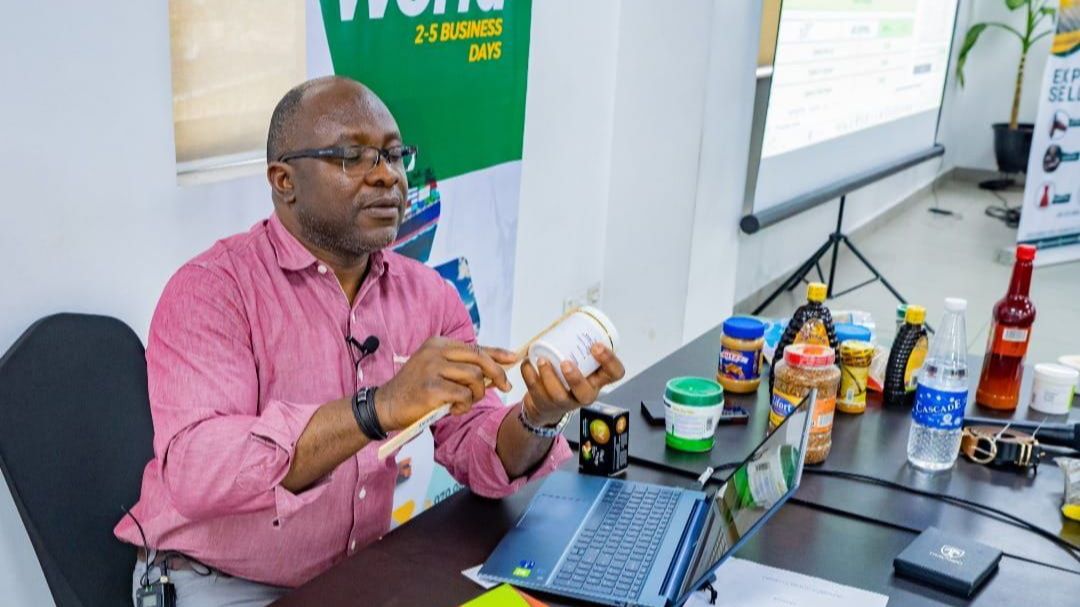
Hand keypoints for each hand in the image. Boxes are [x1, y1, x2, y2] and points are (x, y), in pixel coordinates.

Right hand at [374, 336, 516, 432]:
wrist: (386, 405)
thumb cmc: (416, 390)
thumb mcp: (438, 371)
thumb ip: (462, 368)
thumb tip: (496, 371)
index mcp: (439, 344)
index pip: (475, 346)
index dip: (497, 353)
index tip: (513, 358)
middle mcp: (436, 351)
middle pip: (480, 358)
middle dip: (497, 373)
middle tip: (505, 387)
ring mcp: (432, 368)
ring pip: (474, 377)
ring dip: (476, 394)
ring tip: (463, 403)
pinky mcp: (431, 388)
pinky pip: (463, 395)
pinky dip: (463, 406)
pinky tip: (452, 409)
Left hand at [521, 343, 625, 426]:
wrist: (549, 403)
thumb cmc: (568, 377)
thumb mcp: (581, 361)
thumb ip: (579, 344)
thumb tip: (571, 316)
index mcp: (598, 380)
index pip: (614, 373)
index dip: (609, 361)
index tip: (596, 346)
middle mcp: (584, 393)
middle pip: (585, 392)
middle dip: (574, 378)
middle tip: (565, 363)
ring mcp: (564, 402)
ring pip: (558, 395)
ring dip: (548, 376)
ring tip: (542, 360)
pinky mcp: (546, 404)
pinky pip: (536, 392)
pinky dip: (529, 376)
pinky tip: (528, 364)